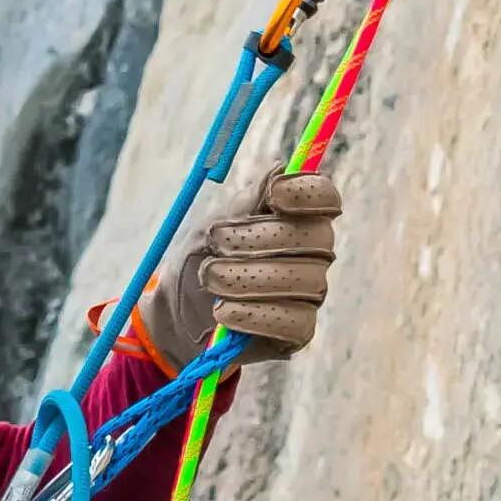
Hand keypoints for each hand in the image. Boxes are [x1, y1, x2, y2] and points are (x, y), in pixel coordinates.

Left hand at [137, 168, 341, 367]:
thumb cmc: (200, 262)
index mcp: (294, 217)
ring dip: (248, 277)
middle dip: (259, 237)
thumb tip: (283, 169)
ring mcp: (310, 292)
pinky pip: (294, 319)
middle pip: (315, 235)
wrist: (176, 316)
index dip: (307, 193)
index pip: (324, 197)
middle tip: (216, 242)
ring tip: (211, 279)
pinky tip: (224, 313)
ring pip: (305, 278)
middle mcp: (312, 252)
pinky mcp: (300, 330)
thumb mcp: (213, 226)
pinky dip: (254, 314)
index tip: (273, 196)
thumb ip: (248, 202)